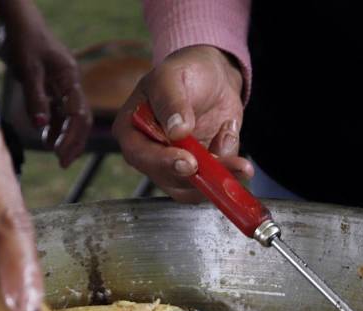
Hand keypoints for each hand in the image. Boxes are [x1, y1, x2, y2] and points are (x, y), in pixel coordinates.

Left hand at [0, 0, 89, 167]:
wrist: (15, 18)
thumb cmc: (22, 38)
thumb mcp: (28, 68)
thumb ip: (36, 98)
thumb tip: (42, 127)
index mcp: (70, 77)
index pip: (79, 114)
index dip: (73, 138)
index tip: (61, 157)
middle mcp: (69, 82)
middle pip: (80, 118)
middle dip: (73, 141)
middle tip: (62, 163)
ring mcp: (60, 84)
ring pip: (68, 116)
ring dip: (63, 136)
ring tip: (55, 154)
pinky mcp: (49, 84)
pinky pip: (57, 110)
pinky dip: (53, 125)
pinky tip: (46, 138)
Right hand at [113, 45, 251, 201]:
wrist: (213, 76)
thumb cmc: (184, 70)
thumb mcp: (172, 77)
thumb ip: (171, 102)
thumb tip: (176, 131)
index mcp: (131, 130)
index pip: (139, 155)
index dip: (163, 163)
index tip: (188, 162)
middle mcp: (150, 153)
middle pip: (168, 178)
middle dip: (199, 174)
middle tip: (223, 164)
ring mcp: (175, 165)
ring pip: (193, 187)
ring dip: (219, 173)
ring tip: (231, 140)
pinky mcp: (199, 170)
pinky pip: (214, 180)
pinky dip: (228, 163)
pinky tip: (228, 131)